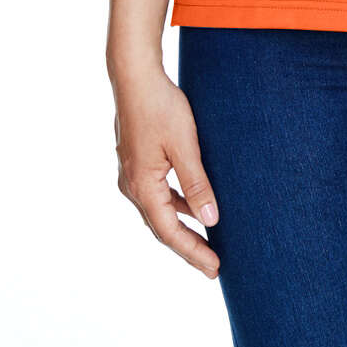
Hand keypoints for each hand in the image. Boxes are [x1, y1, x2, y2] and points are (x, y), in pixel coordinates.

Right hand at [112, 63, 221, 278]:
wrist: (135, 76)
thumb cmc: (160, 107)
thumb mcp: (185, 145)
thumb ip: (197, 184)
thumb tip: (210, 221)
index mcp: (143, 187)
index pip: (170, 233)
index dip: (193, 252)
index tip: (215, 269)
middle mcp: (132, 186)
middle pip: (161, 227)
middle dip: (188, 247)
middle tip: (213, 265)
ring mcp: (131, 174)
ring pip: (158, 212)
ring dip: (181, 227)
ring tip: (205, 240)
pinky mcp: (136, 162)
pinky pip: (156, 194)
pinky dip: (174, 206)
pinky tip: (190, 204)